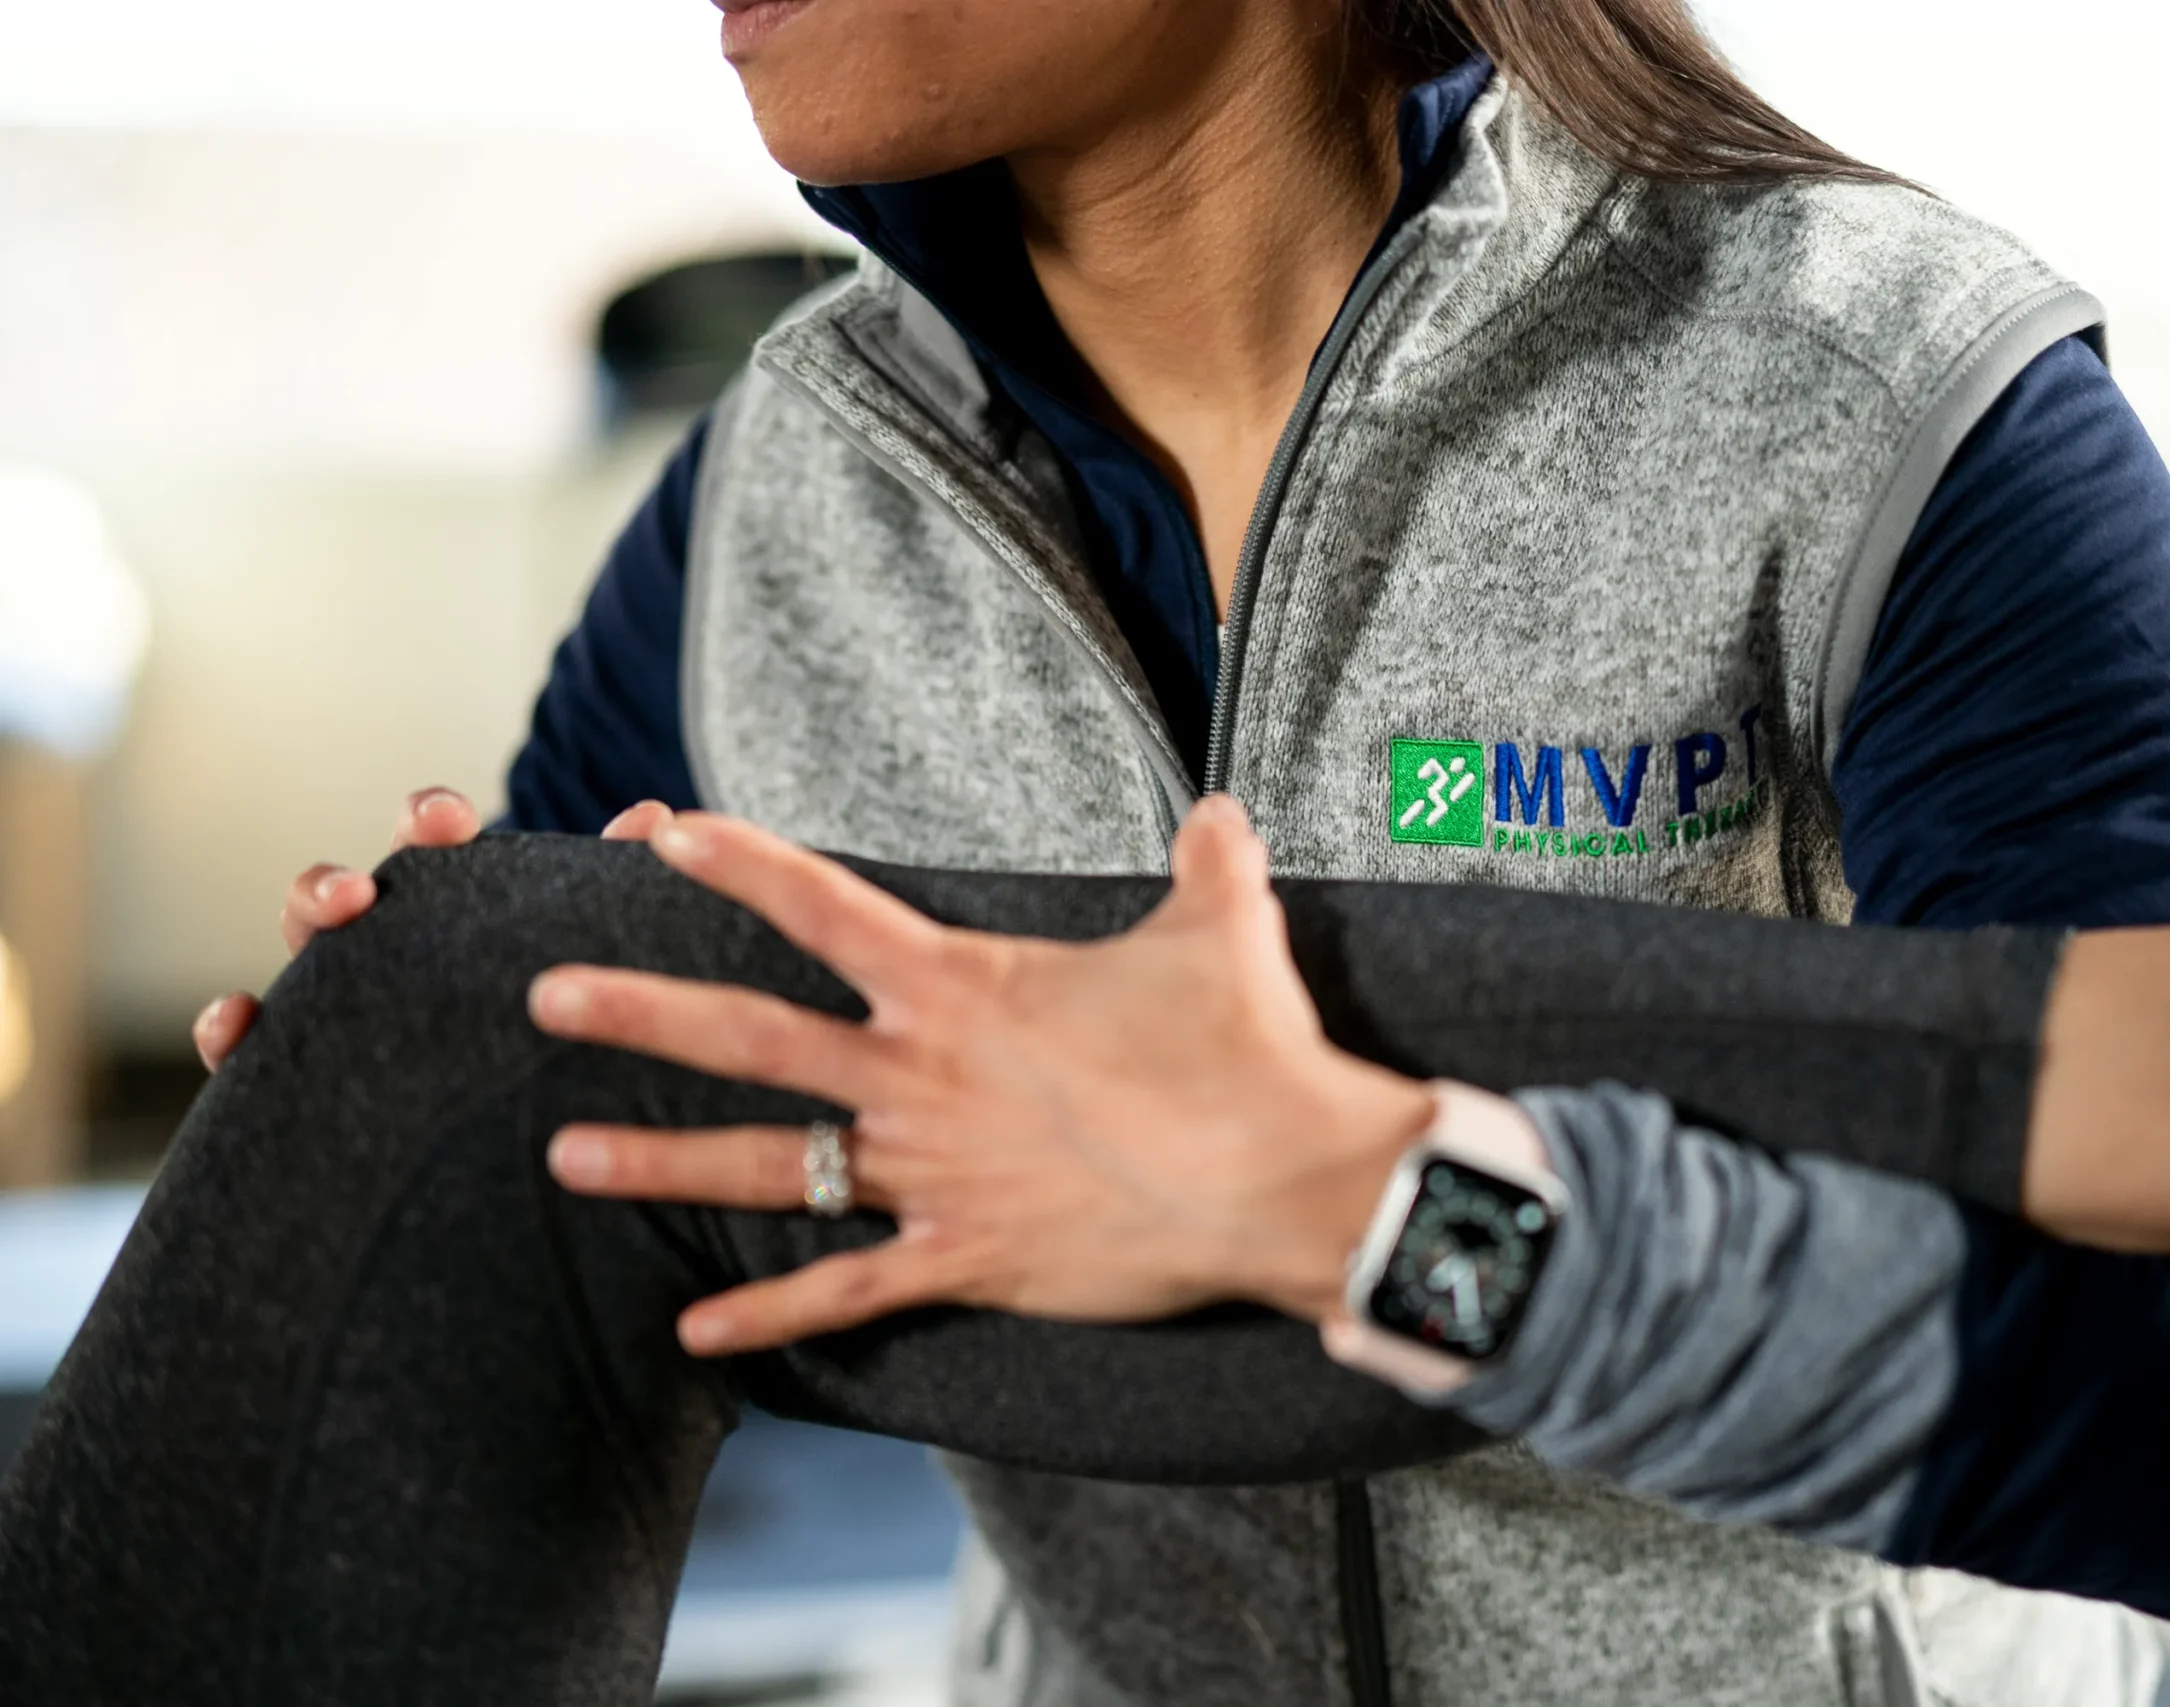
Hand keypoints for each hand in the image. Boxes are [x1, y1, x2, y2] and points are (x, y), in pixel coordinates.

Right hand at [191, 790, 673, 1070]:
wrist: (523, 1143)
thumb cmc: (553, 1024)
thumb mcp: (585, 954)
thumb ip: (607, 891)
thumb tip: (654, 814)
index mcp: (450, 905)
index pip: (426, 845)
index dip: (427, 821)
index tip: (446, 820)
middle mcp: (384, 945)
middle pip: (341, 896)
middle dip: (337, 883)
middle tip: (359, 895)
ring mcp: (338, 1004)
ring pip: (296, 957)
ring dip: (294, 933)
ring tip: (318, 939)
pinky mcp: (304, 1073)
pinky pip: (251, 1050)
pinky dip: (230, 1027)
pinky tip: (234, 1021)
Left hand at [530, 796, 1435, 1356]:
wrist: (1280, 1176)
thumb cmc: (1246, 1048)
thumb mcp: (1225, 926)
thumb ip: (1206, 859)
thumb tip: (1220, 812)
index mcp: (964, 983)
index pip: (823, 904)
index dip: (738, 864)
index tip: (662, 836)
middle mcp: (922, 1074)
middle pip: (749, 1034)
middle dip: (637, 1014)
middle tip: (541, 998)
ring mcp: (932, 1174)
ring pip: (768, 1164)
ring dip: (660, 1163)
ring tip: (562, 1159)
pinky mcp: (965, 1260)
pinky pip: (844, 1295)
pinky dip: (767, 1314)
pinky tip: (691, 1332)